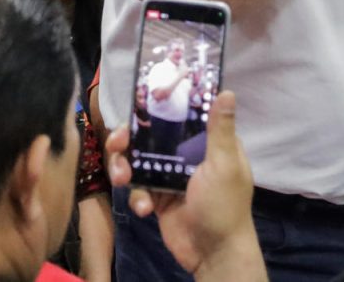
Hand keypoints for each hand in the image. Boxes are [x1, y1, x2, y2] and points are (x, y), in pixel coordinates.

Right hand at [105, 92, 260, 276]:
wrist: (212, 252)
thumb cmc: (223, 205)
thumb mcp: (224, 164)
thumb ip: (220, 130)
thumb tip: (227, 92)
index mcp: (207, 143)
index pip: (180, 115)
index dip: (159, 107)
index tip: (140, 104)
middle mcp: (187, 155)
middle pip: (151, 136)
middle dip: (128, 139)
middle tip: (116, 142)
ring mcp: (170, 176)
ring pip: (138, 161)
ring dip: (124, 167)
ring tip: (121, 178)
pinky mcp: (158, 198)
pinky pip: (138, 188)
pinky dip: (137, 197)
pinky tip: (144, 208)